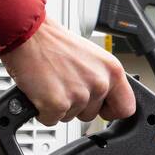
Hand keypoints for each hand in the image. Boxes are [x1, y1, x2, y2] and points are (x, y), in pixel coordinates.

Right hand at [0, 19, 135, 125]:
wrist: (28, 34)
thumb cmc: (54, 42)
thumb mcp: (92, 57)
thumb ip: (102, 77)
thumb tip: (106, 97)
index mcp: (112, 70)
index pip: (126, 107)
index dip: (111, 110)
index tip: (102, 109)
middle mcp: (99, 83)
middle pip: (92, 115)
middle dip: (77, 106)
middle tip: (64, 84)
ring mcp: (79, 95)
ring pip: (71, 117)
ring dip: (59, 106)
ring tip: (52, 83)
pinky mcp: (57, 104)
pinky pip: (51, 120)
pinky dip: (42, 110)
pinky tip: (41, 91)